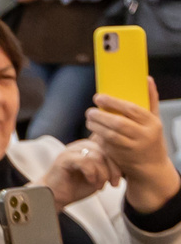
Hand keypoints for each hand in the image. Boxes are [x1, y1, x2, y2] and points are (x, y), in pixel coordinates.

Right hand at [42, 139, 112, 211]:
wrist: (55, 196)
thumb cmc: (76, 187)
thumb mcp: (99, 176)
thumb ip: (109, 167)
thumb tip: (127, 164)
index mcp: (90, 147)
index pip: (111, 148)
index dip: (118, 164)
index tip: (117, 181)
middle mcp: (81, 145)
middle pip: (106, 151)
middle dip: (113, 170)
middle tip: (113, 184)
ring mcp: (72, 150)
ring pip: (97, 156)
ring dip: (102, 173)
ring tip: (100, 185)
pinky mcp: (64, 158)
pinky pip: (85, 161)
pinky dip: (91, 173)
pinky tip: (90, 182)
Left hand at [86, 83, 178, 205]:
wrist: (151, 165)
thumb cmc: (150, 135)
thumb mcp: (154, 118)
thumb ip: (150, 99)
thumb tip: (146, 78)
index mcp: (152, 123)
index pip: (131, 109)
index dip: (113, 102)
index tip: (98, 97)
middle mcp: (144, 135)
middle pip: (118, 123)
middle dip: (100, 116)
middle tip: (89, 111)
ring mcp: (132, 147)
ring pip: (110, 135)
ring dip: (95, 126)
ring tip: (89, 120)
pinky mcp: (121, 157)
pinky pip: (106, 145)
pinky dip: (98, 137)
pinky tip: (94, 131)